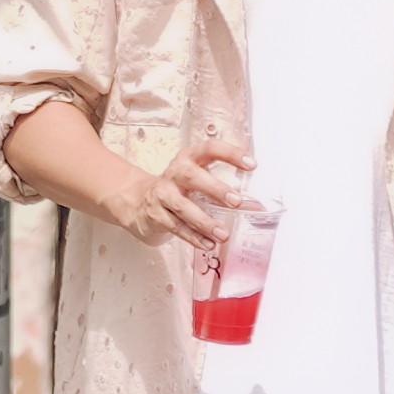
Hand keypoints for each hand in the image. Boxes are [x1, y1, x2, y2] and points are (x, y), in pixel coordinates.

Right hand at [108, 143, 253, 255]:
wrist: (138, 200)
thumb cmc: (177, 188)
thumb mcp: (197, 179)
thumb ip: (223, 189)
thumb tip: (255, 206)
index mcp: (188, 158)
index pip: (210, 149)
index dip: (231, 154)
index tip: (252, 165)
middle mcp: (174, 173)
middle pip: (192, 176)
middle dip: (214, 189)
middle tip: (236, 201)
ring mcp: (163, 194)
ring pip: (183, 207)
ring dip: (205, 222)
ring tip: (223, 234)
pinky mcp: (156, 214)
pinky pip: (176, 227)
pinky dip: (193, 237)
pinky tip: (208, 244)